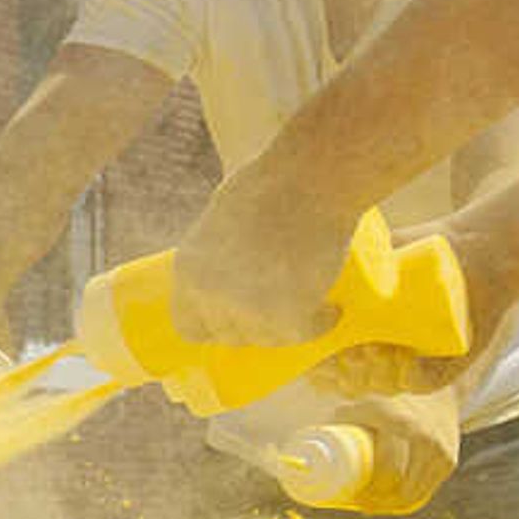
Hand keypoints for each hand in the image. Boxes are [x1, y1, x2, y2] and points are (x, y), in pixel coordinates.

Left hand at [165, 165, 351, 348]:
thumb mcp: (222, 221)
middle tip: (281, 306)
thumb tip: (231, 276)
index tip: (238, 322)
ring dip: (288, 326)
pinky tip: (331, 310)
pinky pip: (305, 333)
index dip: (215, 327)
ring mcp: (248, 310)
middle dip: (255, 325)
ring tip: (309, 301)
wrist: (308, 180)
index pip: (189, 327)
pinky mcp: (290, 315)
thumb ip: (217, 256)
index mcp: (188, 272)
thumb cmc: (269, 184)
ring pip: (269, 338)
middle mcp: (211, 297)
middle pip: (232, 336)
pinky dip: (321, 323)